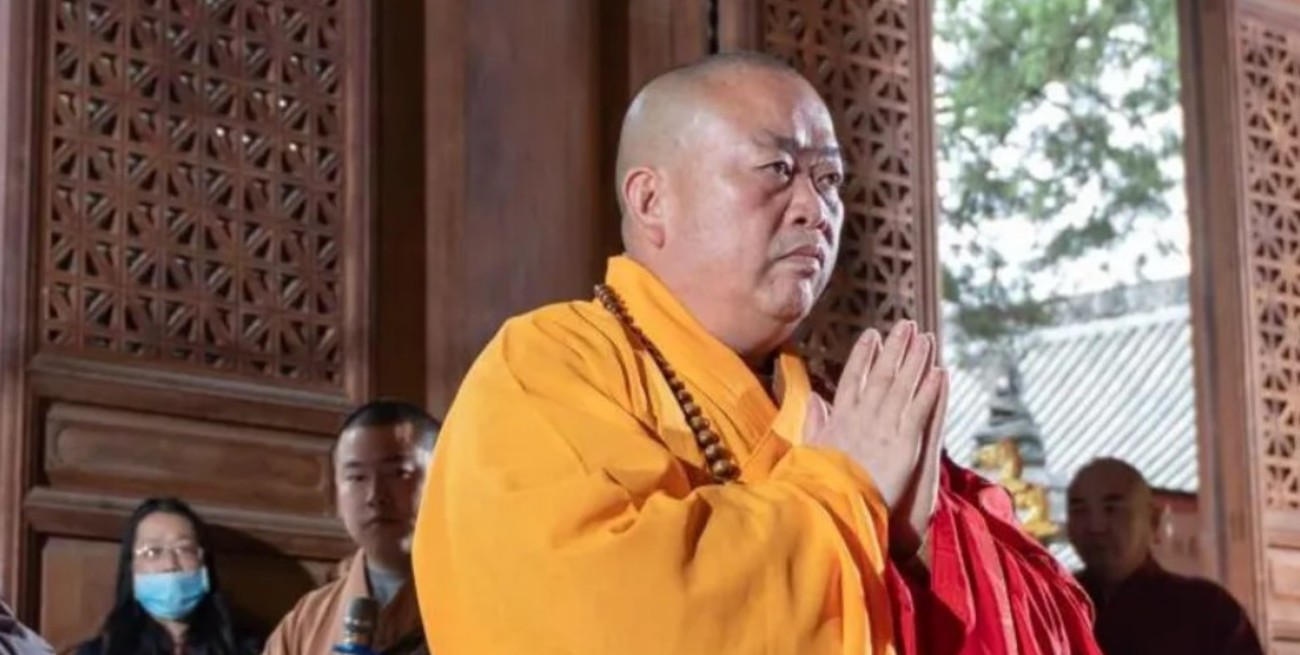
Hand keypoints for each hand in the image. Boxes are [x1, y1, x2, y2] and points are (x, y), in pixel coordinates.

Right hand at [803, 321, 946, 550]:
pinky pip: (920, 411)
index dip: (863, 356)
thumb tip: (813, 399)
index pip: (853, 380)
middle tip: (906, 324)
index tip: (871, 335)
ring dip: (916, 361)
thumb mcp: (809, 450)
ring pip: (903, 387)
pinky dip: (930, 391)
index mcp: (840, 420)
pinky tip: (939, 372)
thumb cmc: (818, 485)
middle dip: (895, 349)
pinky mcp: (905, 445)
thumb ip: (814, 422)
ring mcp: (885, 429)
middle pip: (882, 376)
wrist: (833, 508)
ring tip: (926, 338)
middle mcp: (863, 418)